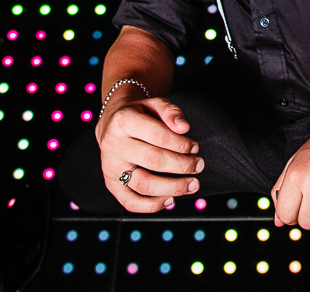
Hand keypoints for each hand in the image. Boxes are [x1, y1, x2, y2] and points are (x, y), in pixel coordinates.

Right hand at [95, 92, 202, 212]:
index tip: (195, 147)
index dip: (181, 144)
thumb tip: (184, 128)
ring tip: (192, 185)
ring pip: (143, 184)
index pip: (158, 136)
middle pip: (153, 161)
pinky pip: (130, 202)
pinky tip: (171, 199)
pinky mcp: (111, 184)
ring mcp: (110, 167)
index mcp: (123, 121)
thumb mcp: (155, 104)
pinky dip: (152, 206)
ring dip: (173, 188)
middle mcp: (113, 145)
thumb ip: (171, 112)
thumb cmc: (140, 114)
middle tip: (199, 165)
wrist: (113, 123)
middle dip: (182, 165)